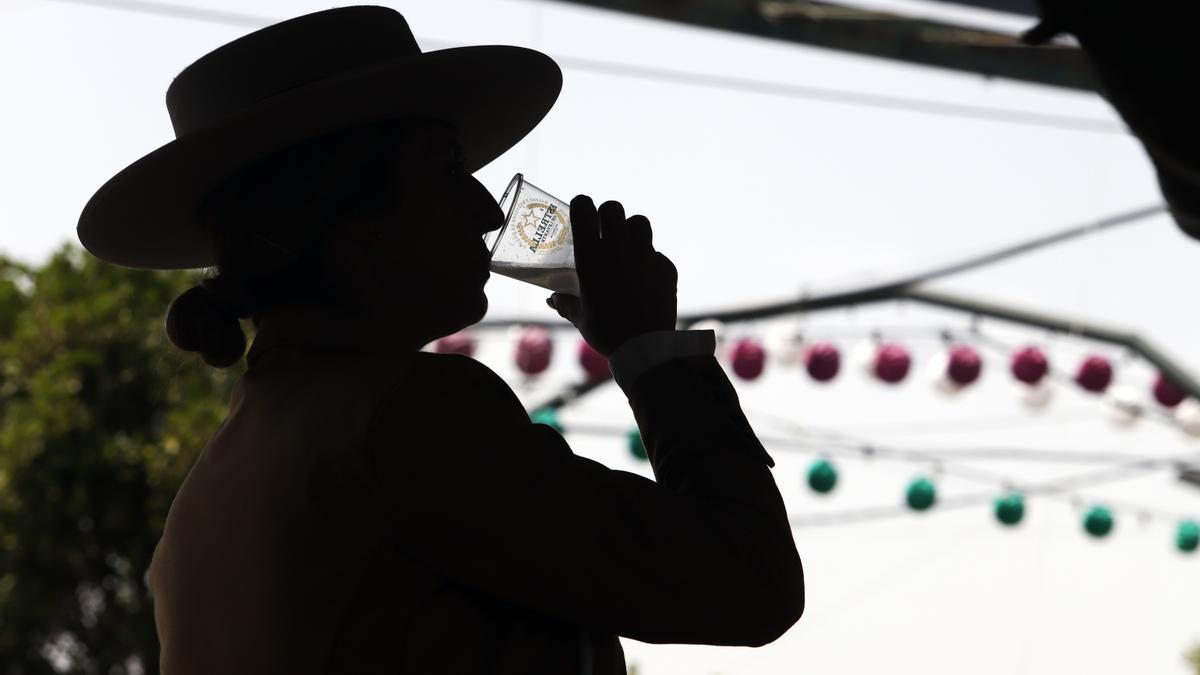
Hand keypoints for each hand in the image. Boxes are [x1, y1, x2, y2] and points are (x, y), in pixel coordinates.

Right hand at [545, 196, 677, 356]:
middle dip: (607, 215)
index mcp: (592, 256)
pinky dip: (650, 261)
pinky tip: (645, 278)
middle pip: (613, 208)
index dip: (582, 206)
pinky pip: (657, 253)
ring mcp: (646, 255)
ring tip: (627, 246)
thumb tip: (553, 299)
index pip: (584, 208)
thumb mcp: (580, 318)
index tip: (581, 214)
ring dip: (631, 230)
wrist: (646, 348)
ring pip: (640, 222)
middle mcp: (619, 249)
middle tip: (605, 230)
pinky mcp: (666, 267)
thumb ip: (566, 303)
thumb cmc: (607, 332)